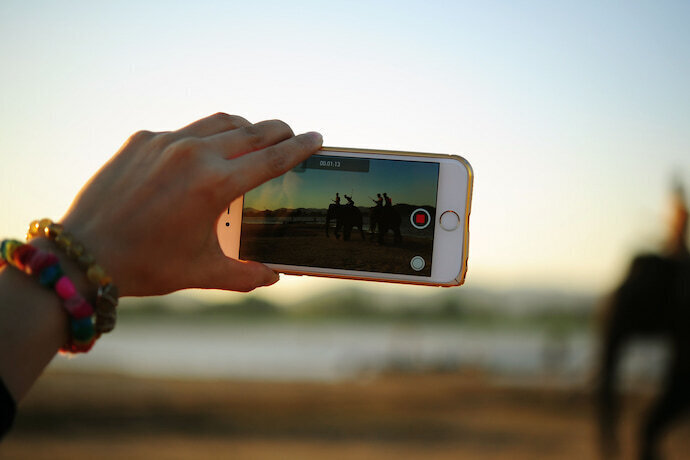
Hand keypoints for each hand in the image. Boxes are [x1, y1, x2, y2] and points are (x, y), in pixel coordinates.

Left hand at [60, 113, 321, 295]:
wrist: (85, 254)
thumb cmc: (147, 266)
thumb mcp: (203, 272)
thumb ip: (246, 274)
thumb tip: (275, 276)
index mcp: (215, 185)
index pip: (273, 158)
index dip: (300, 147)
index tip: (318, 137)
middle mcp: (194, 154)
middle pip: (252, 130)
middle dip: (279, 130)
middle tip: (292, 134)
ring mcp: (165, 142)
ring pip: (219, 121)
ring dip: (245, 126)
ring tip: (254, 136)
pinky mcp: (141, 139)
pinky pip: (185, 130)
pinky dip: (205, 137)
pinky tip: (203, 153)